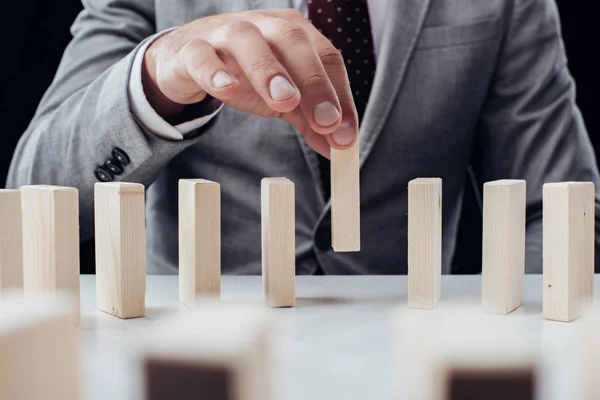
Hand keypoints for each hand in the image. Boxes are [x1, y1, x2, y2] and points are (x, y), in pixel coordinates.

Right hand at [142, 9, 357, 157]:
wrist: (189, 60)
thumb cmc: (245, 74)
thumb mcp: (284, 99)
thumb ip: (311, 121)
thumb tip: (341, 149)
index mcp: (296, 33)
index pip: (327, 59)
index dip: (341, 97)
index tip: (346, 136)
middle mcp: (265, 26)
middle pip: (294, 41)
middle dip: (314, 82)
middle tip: (326, 121)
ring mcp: (226, 33)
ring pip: (248, 41)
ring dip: (269, 71)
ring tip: (284, 102)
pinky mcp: (193, 50)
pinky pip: (202, 56)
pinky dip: (214, 72)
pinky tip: (227, 90)